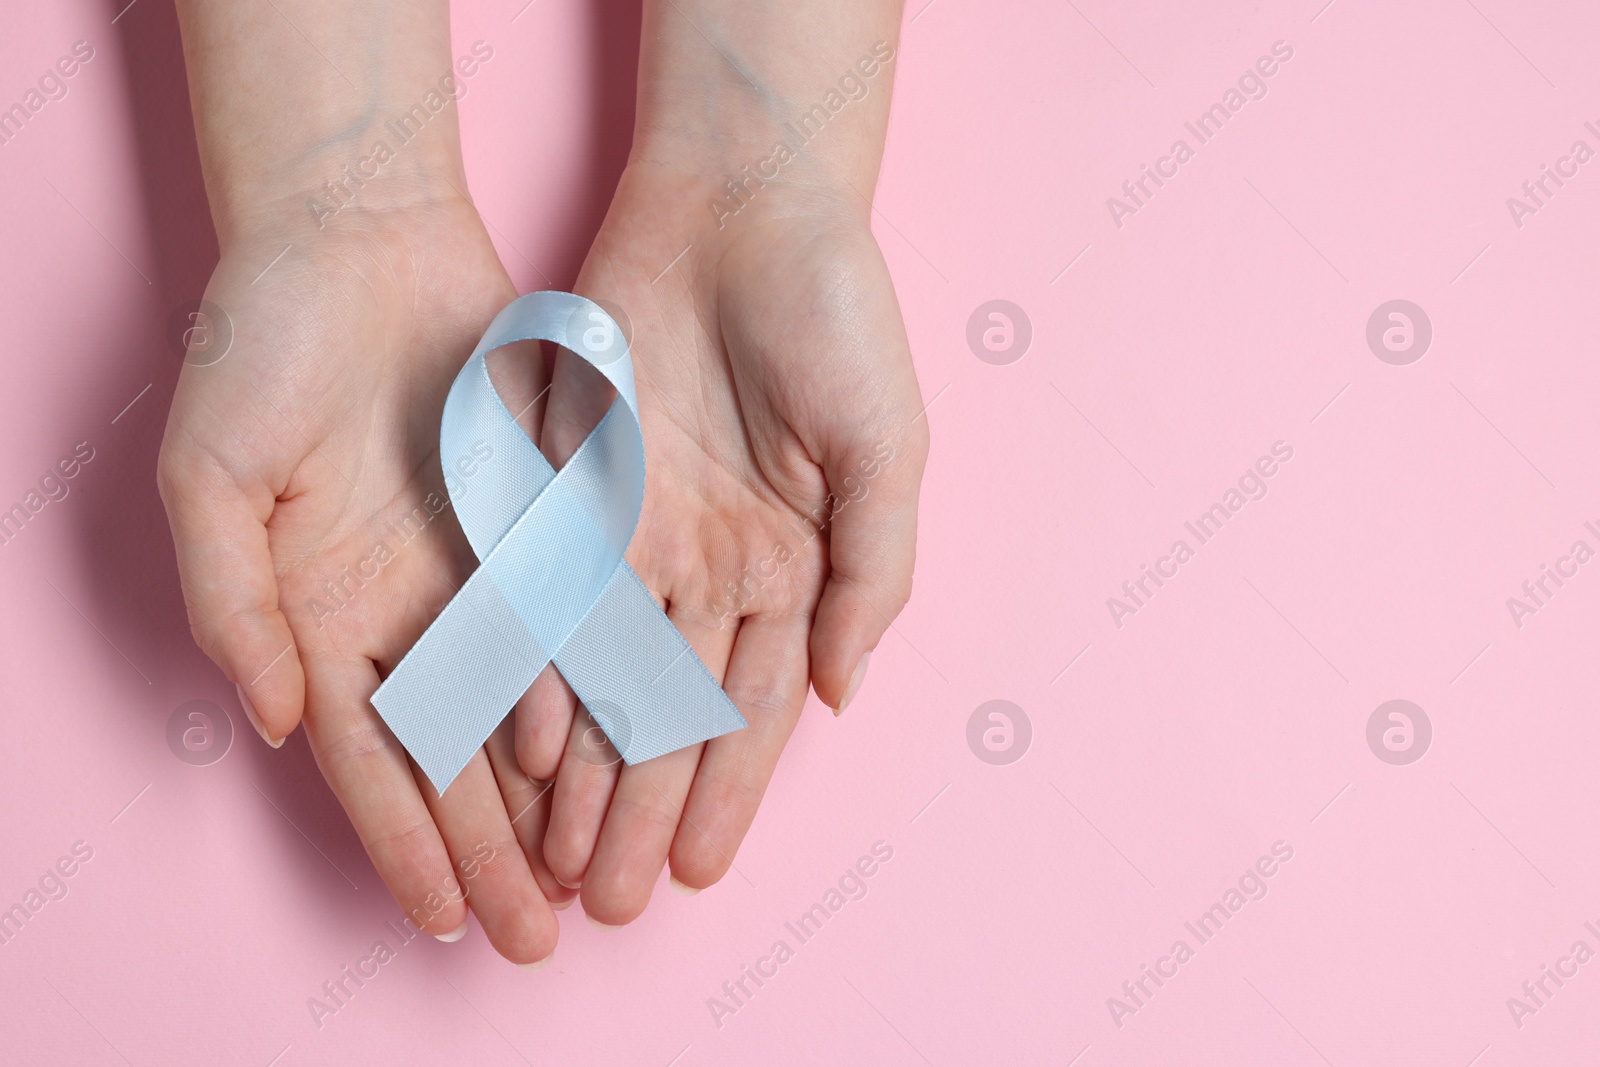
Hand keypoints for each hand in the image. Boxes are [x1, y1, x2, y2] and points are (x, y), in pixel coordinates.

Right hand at [157, 191, 573, 964]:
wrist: (353, 237)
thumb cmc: (258, 347)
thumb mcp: (212, 475)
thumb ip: (234, 604)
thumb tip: (276, 726)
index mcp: (317, 616)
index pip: (369, 761)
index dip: (405, 842)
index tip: (448, 920)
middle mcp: (401, 609)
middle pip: (457, 757)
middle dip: (496, 850)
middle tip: (543, 936)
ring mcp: (473, 567)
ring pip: (525, 707)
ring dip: (559, 796)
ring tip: (595, 872)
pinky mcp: (538, 518)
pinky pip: (576, 620)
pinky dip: (599, 689)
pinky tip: (634, 753)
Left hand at [518, 164, 927, 923]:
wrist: (742, 203)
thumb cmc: (836, 317)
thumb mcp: (889, 450)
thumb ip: (873, 576)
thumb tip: (845, 696)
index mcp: (790, 566)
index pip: (753, 707)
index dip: (727, 792)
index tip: (701, 872)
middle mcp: (708, 563)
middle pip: (666, 711)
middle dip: (640, 807)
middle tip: (609, 898)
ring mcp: (635, 529)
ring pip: (598, 675)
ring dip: (580, 767)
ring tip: (556, 855)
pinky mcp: (568, 483)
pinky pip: (544, 596)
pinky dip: (530, 667)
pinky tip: (516, 741)